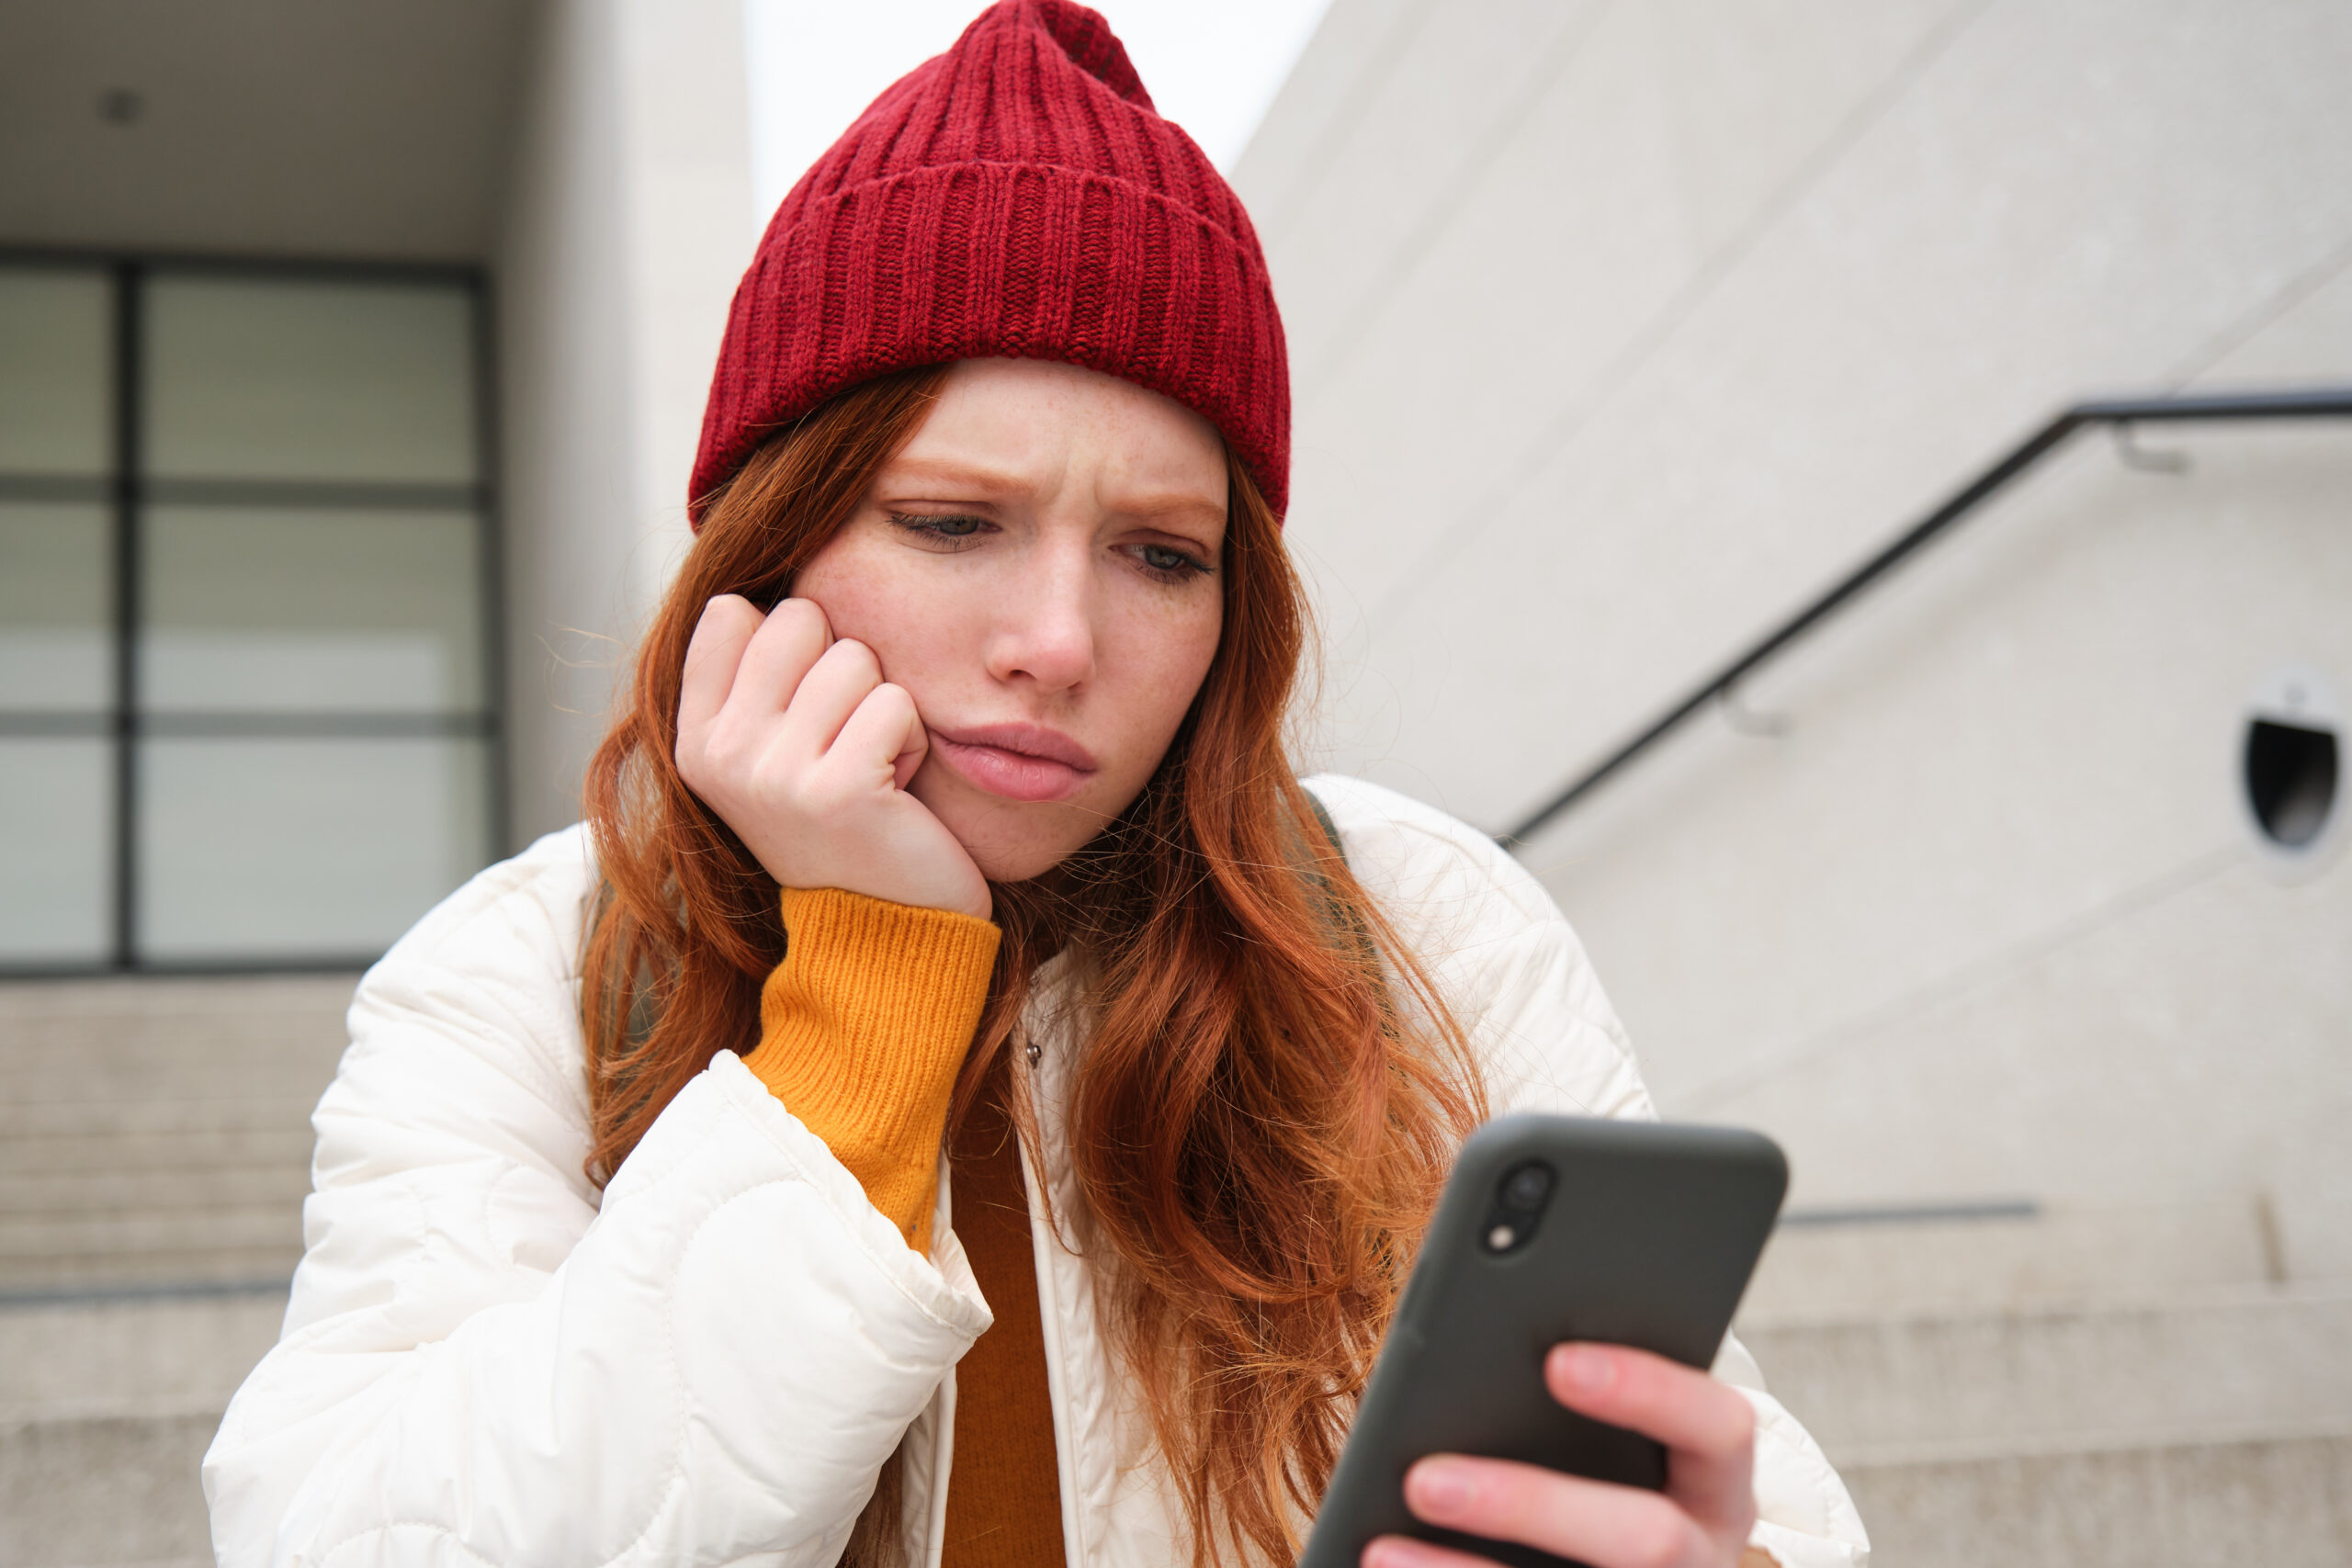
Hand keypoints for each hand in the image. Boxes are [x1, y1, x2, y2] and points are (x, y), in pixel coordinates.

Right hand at [675, 595, 991, 920]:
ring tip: (872, 771)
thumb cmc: (843, 824)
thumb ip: (754, 674)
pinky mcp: (839, 789)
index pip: (733, 610)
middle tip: (845, 744)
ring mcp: (773, 774)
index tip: (803, 717)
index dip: (793, 646)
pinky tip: (898, 792)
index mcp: (694, 738)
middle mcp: (720, 755)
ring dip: (885, 709)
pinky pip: (897, 704)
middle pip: (799, 617)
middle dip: (844, 669)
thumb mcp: (773, 749)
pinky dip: (915, 741)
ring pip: (855, 657)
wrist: (883, 932)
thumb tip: (748, 585)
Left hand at [1366, 1344, 1759, 1567]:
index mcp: (1717, 1482)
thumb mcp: (1609, 1441)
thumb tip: (1476, 1347)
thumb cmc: (1600, 1475)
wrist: (1612, 1563)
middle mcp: (1703, 1555)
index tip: (1557, 1362)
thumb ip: (1566, 1396)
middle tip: (1423, 1480)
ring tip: (1382, 1549)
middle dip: (1529, 1504)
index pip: (1718, 1424)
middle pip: (1647, 1537)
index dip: (1648, 1390)